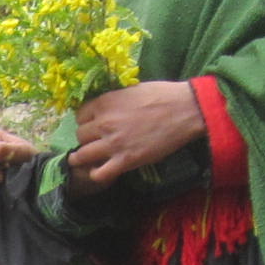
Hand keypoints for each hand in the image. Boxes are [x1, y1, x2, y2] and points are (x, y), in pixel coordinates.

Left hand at [66, 80, 204, 190]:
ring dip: (82, 158)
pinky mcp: (125, 161)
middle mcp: (104, 123)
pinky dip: (97, 174)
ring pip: (82, 155)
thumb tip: (109, 107)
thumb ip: (115, 100)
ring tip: (84, 160)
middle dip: (86, 139)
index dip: (86, 121)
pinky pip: (100, 173)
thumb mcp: (131, 90)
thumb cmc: (163, 95)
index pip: (81, 115)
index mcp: (105, 102)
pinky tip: (100, 171)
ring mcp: (113, 143)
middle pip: (80, 135)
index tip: (92, 125)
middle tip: (94, 141)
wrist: (184, 110)